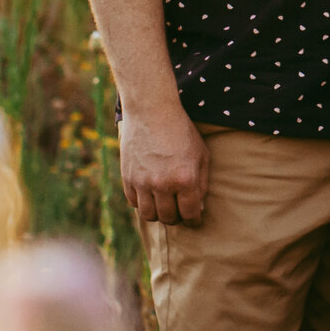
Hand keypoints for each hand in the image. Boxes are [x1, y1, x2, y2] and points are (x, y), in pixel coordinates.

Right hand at [119, 105, 209, 226]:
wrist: (151, 111)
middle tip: (180, 210)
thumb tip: (198, 209)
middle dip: (178, 217)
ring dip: (159, 214)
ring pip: (149, 216)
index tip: (195, 218)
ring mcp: (142, 182)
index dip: (195, 220)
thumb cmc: (181, 131)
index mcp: (185, 178)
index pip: (191, 214)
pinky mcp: (127, 178)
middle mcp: (163, 184)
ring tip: (165, 205)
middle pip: (169, 218)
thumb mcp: (201, 154)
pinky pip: (134, 203)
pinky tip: (151, 194)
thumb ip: (202, 183)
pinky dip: (143, 203)